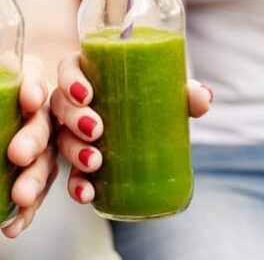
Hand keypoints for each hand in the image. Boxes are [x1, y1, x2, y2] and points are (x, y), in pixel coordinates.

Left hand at [0, 55, 55, 237]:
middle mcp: (37, 112)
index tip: (27, 99)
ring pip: (46, 161)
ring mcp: (41, 145)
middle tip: (17, 155)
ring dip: (35, 181)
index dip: (35, 87)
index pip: (34, 79)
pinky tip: (13, 226)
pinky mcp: (36, 173)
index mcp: (18, 82)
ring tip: (20, 198)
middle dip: (33, 140)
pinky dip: (26, 212)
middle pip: (43, 123)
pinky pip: (38, 192)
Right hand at [50, 52, 211, 203]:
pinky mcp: (79, 162)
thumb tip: (203, 98)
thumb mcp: (165, 91)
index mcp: (89, 74)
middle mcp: (74, 102)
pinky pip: (71, 174)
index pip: (69, 68)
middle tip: (96, 129)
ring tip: (94, 162)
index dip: (71, 80)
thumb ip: (183, 92)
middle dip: (73, 118)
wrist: (150, 132)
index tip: (87, 94)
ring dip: (74, 151)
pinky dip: (78, 185)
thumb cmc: (150, 99)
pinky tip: (88, 194)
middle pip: (60, 104)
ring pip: (61, 139)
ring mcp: (72, 133)